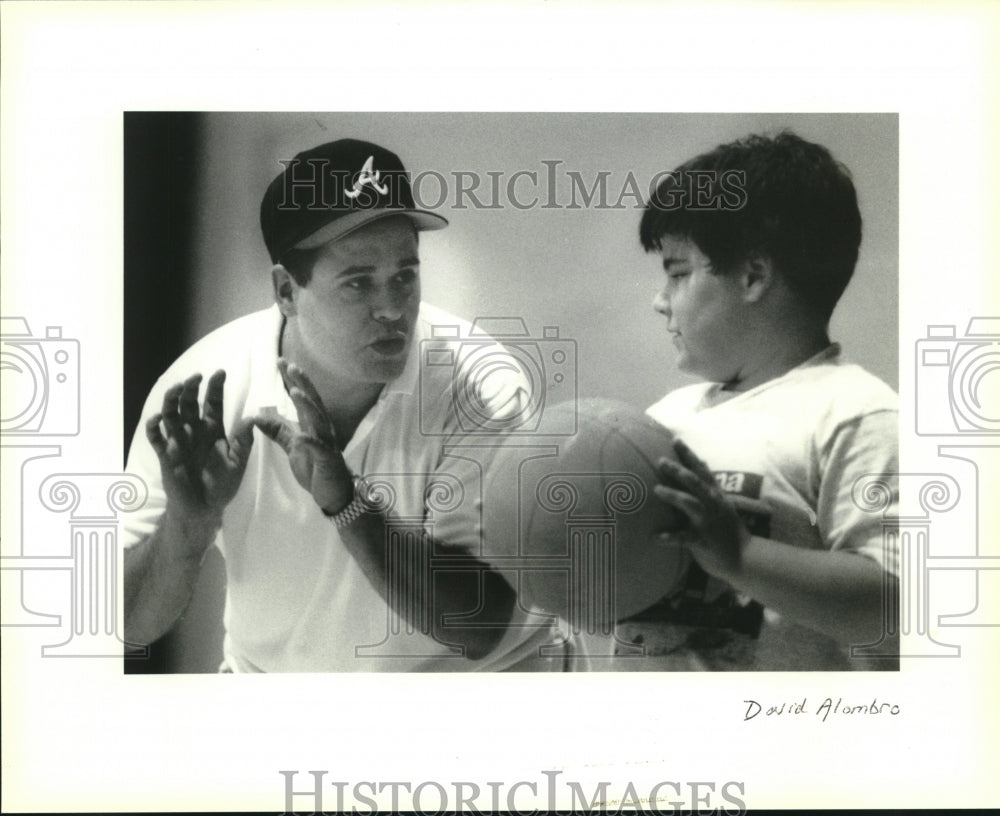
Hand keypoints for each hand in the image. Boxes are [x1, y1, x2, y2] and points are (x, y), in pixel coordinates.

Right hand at [145, 370, 253, 521]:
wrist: (204, 509)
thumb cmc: (222, 485)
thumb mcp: (238, 462)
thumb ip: (243, 441)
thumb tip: (253, 417)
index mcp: (213, 430)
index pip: (213, 403)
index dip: (215, 387)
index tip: (220, 372)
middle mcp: (194, 431)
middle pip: (189, 403)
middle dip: (191, 388)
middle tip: (196, 376)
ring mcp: (178, 441)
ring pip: (171, 414)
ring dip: (172, 400)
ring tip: (177, 388)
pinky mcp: (166, 454)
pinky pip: (156, 438)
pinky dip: (154, 427)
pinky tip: (157, 418)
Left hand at [251, 359, 354, 514]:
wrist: (334, 495)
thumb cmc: (315, 469)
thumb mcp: (293, 447)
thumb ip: (278, 431)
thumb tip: (257, 415)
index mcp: (312, 425)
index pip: (302, 397)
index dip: (293, 380)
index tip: (281, 361)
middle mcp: (321, 430)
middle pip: (312, 402)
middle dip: (302, 383)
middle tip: (290, 365)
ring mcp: (326, 444)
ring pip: (318, 420)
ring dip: (308, 406)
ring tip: (296, 391)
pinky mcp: (327, 461)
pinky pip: (318, 450)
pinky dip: (310, 443)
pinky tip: (302, 437)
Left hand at [653, 438, 751, 579]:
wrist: (746, 558)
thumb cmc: (728, 530)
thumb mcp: (722, 502)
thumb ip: (709, 485)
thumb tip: (701, 462)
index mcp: (715, 495)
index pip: (702, 469)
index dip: (689, 454)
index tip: (675, 440)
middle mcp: (712, 505)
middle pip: (694, 482)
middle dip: (678, 470)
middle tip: (661, 461)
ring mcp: (707, 522)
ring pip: (690, 503)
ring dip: (673, 495)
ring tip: (657, 489)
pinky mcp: (702, 541)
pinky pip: (684, 538)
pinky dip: (670, 537)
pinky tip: (655, 537)